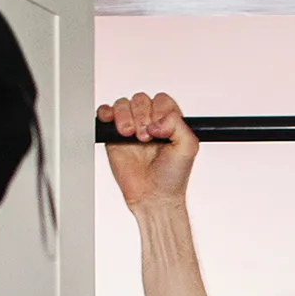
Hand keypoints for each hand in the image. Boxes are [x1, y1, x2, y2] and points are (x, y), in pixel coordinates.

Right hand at [98, 91, 197, 210]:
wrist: (153, 196)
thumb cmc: (171, 176)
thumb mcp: (188, 148)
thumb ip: (179, 125)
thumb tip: (158, 120)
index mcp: (168, 121)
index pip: (161, 100)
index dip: (158, 111)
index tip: (159, 129)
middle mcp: (149, 121)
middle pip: (140, 99)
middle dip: (141, 117)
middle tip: (144, 138)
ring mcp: (131, 127)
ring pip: (123, 104)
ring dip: (125, 117)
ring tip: (130, 135)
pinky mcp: (113, 135)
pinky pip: (106, 113)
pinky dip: (106, 113)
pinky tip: (113, 124)